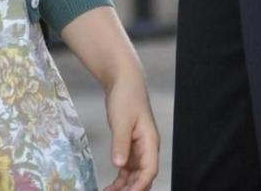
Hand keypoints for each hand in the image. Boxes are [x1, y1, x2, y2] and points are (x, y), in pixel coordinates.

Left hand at [102, 69, 159, 190]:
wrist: (124, 81)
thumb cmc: (126, 97)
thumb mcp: (121, 120)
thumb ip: (120, 143)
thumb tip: (119, 165)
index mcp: (150, 142)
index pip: (149, 170)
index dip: (139, 185)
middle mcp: (147, 148)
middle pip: (143, 176)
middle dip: (131, 189)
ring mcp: (139, 148)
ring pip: (135, 175)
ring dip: (124, 187)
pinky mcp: (129, 146)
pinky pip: (127, 168)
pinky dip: (120, 179)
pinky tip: (110, 186)